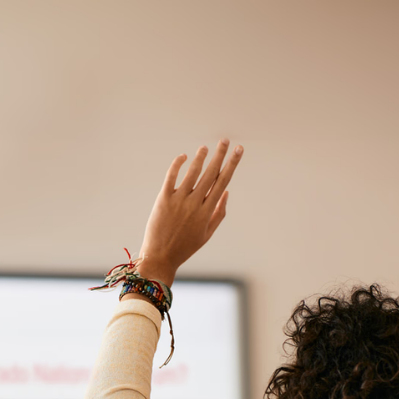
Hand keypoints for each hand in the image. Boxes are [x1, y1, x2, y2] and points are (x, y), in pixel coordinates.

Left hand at [136, 139, 242, 286]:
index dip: (231, 165)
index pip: (223, 182)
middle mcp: (195, 204)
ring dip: (200, 158)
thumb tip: (226, 192)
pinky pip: (171, 177)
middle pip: (210, 174)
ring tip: (205, 147)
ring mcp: (179, 201)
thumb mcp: (207, 234)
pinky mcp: (163, 200)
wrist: (160, 257)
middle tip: (225, 141)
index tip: (238, 151)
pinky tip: (183, 156)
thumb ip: (219, 213)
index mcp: (207, 212)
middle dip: (220, 156)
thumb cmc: (185, 247)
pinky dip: (177, 165)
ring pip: (192, 173)